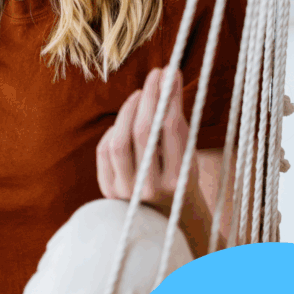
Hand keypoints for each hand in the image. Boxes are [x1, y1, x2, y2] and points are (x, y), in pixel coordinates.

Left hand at [96, 67, 197, 213]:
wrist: (167, 221)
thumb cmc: (180, 179)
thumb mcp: (188, 156)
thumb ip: (177, 121)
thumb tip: (168, 76)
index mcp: (179, 180)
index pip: (171, 128)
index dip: (169, 96)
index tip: (170, 72)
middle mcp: (150, 188)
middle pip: (143, 131)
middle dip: (149, 96)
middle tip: (155, 75)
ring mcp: (125, 192)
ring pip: (118, 140)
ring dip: (128, 110)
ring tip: (140, 95)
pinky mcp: (107, 190)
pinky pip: (104, 151)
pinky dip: (114, 130)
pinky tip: (126, 121)